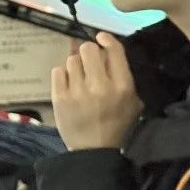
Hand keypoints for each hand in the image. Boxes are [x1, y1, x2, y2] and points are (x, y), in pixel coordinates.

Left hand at [51, 32, 143, 150]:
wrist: (94, 152)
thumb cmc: (117, 126)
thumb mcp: (132, 102)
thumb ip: (123, 76)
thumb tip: (107, 51)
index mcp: (122, 86)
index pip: (114, 50)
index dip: (106, 39)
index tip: (100, 38)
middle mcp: (100, 85)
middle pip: (88, 49)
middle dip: (88, 52)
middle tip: (89, 62)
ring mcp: (78, 91)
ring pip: (71, 59)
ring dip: (75, 66)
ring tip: (79, 78)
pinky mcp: (60, 98)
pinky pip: (57, 71)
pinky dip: (62, 75)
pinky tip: (68, 85)